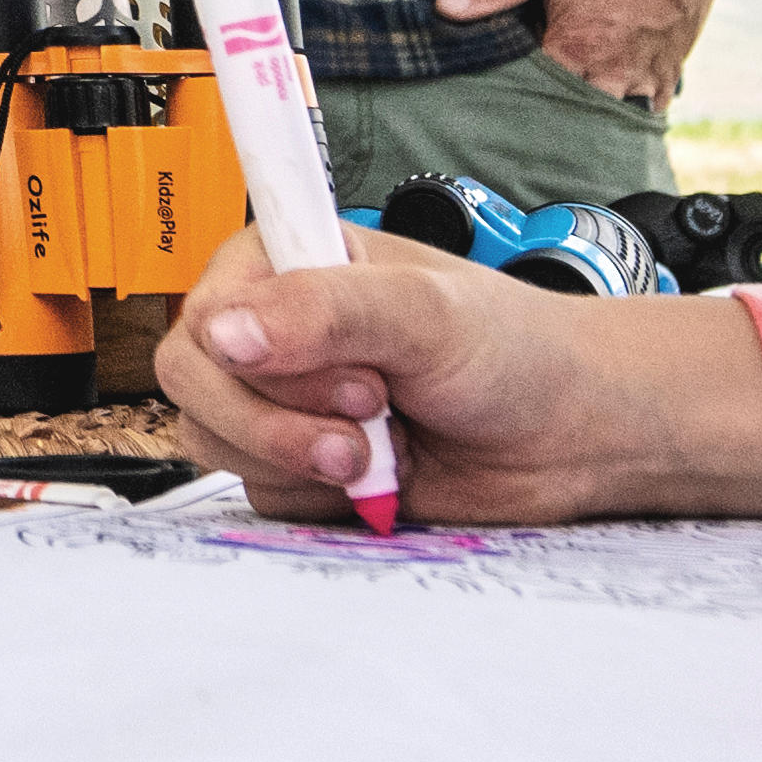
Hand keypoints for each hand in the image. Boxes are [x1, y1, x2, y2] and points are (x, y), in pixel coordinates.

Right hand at [158, 235, 761, 529]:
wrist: (567, 436)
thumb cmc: (513, 351)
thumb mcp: (424, 312)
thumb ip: (323, 313)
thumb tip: (224, 331)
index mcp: (284, 263)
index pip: (203, 312)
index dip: (252, 355)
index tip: (340, 370)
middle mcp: (273, 331)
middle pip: (194, 385)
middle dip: (278, 420)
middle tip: (368, 416)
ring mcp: (284, 403)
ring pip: (219, 446)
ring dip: (303, 460)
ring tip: (384, 444)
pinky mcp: (301, 467)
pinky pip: (265, 496)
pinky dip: (323, 497)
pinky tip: (381, 472)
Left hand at [436, 0, 719, 100]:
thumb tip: (445, 8)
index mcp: (573, 51)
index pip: (533, 99)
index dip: (515, 104)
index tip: (497, 111)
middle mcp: (610, 74)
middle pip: (572, 118)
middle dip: (552, 121)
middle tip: (530, 124)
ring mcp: (644, 78)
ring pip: (611, 120)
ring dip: (591, 120)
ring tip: (568, 122)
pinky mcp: (669, 73)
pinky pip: (649, 112)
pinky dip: (630, 112)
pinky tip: (611, 107)